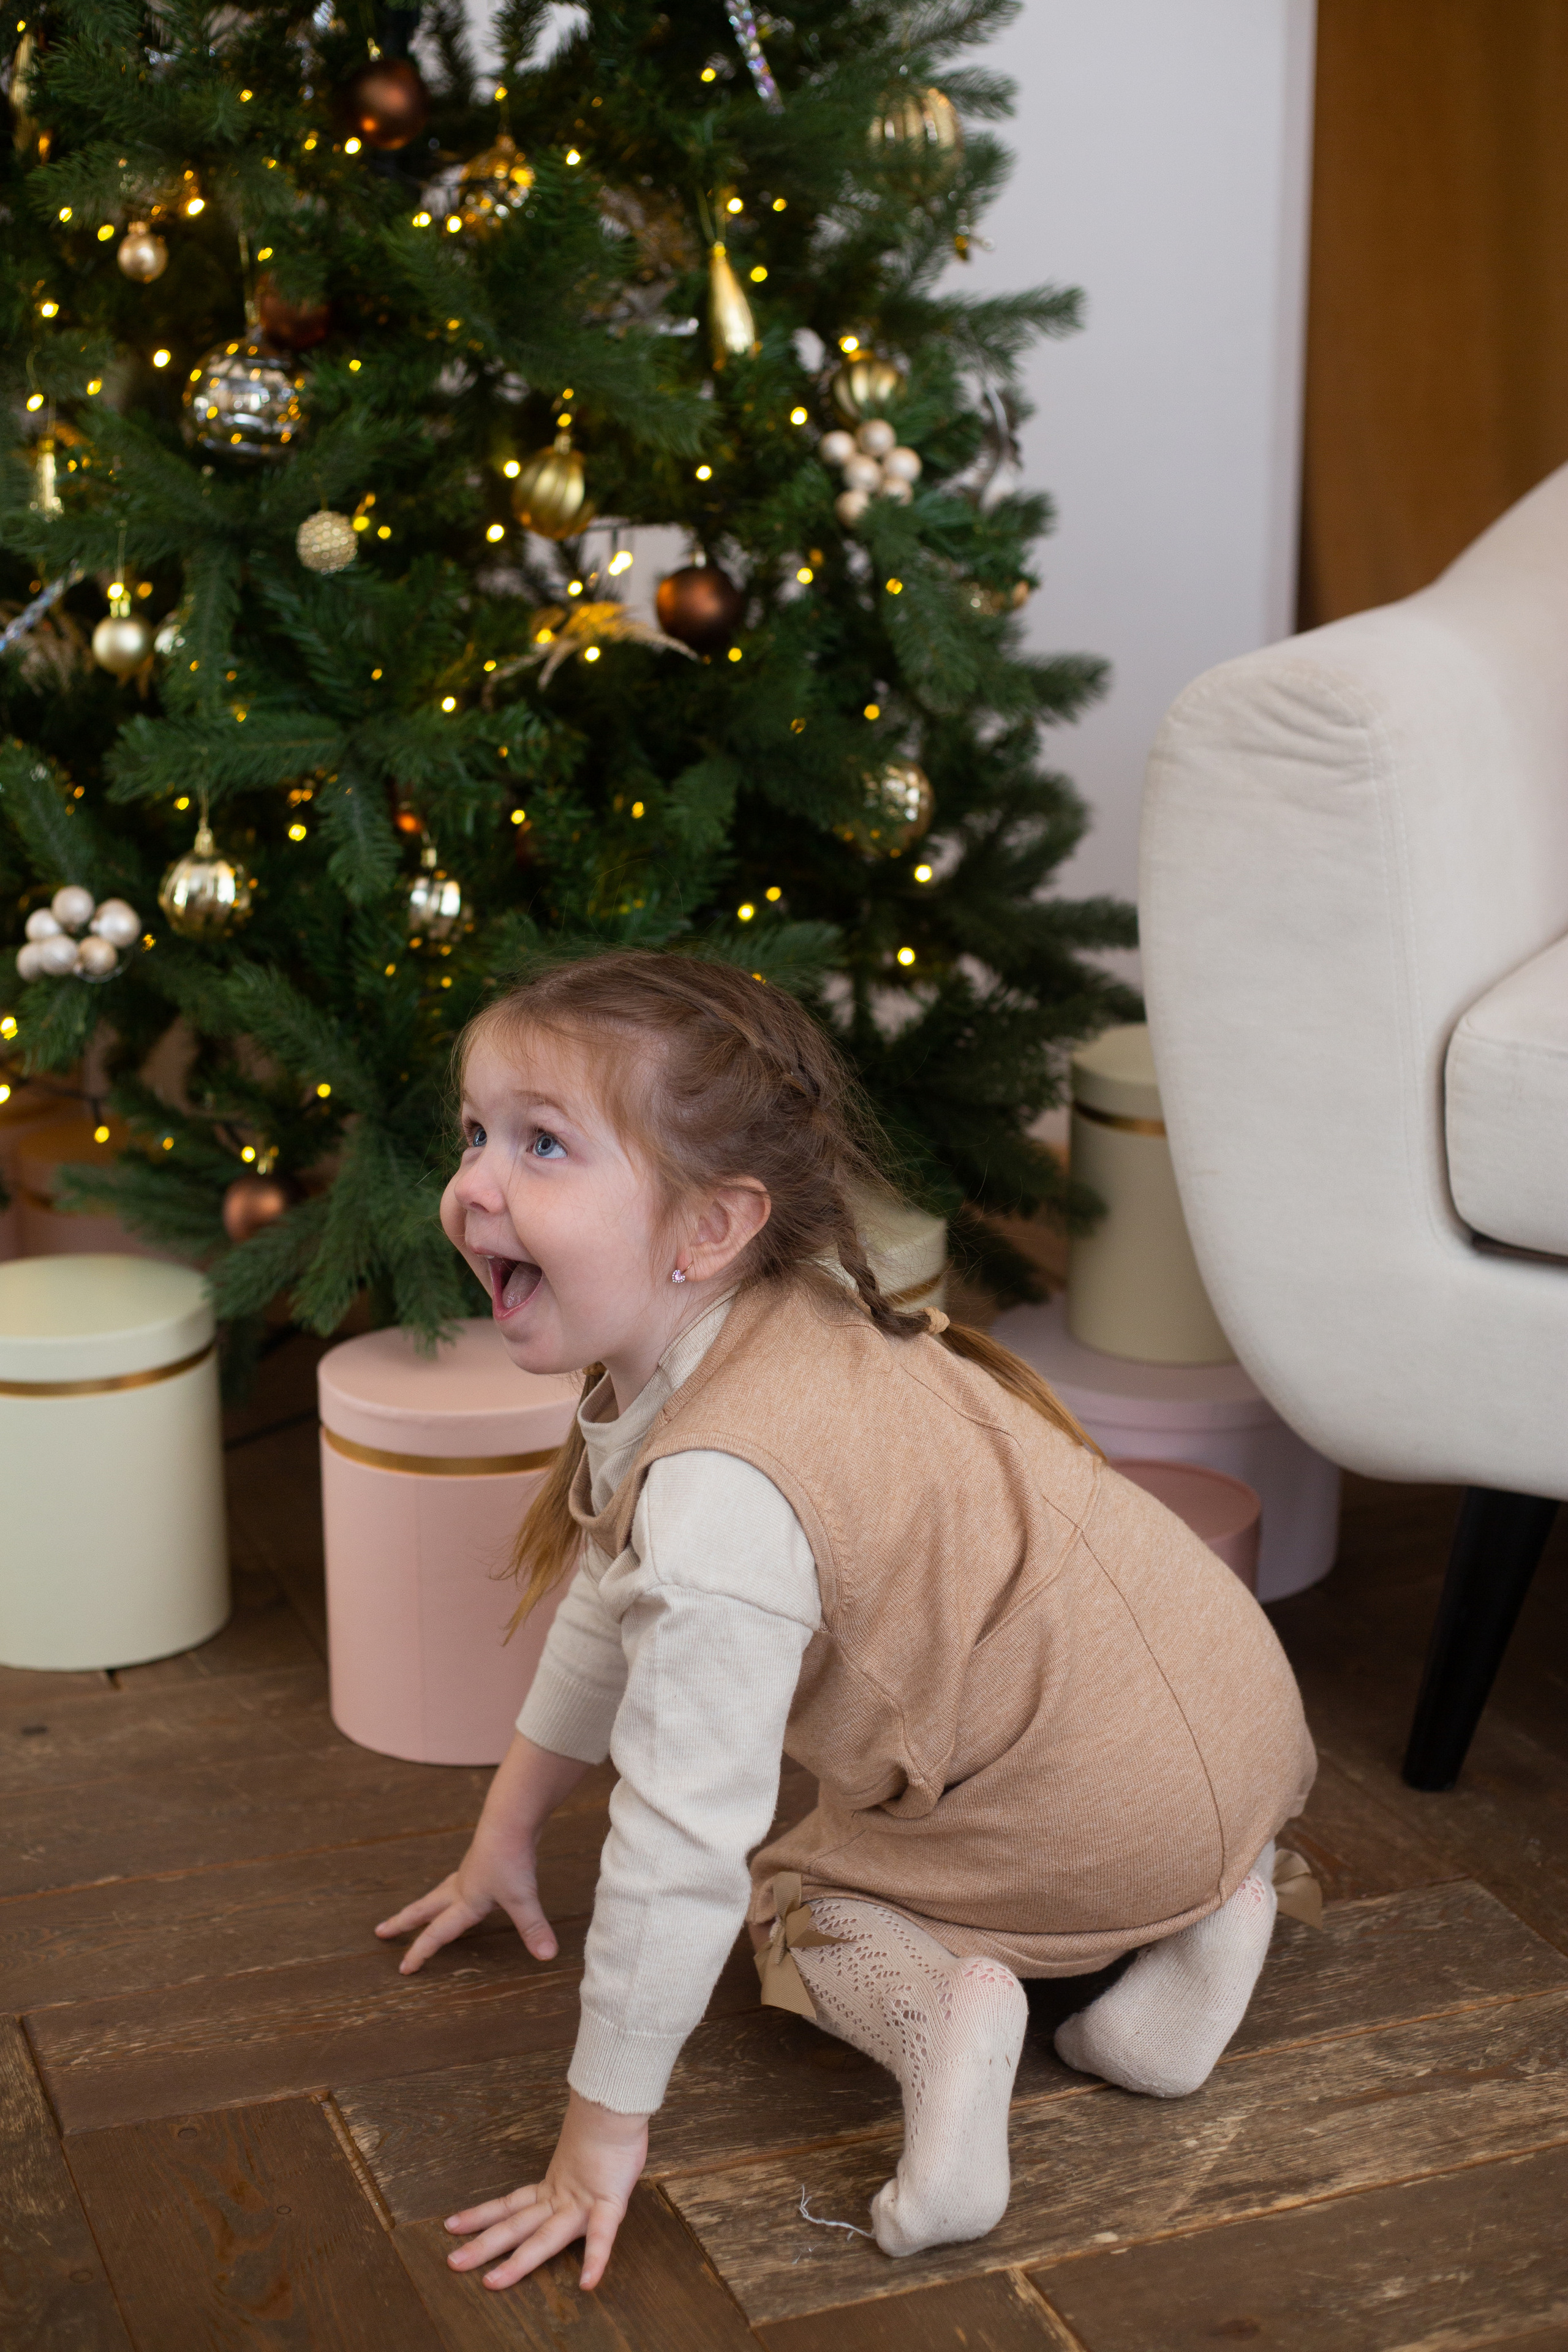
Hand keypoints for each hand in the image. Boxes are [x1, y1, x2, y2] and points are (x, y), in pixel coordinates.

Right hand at [374, 1835, 555, 1973]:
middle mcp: (462, 1887)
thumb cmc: (512, 1857)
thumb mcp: (523, 1897)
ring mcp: (471, 1871)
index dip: (420, 1951)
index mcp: (465, 1901)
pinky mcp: (483, 1859)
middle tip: (381, 1931)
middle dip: (403, 1922)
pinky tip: (463, 1888)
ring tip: (416, 1911)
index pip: (437, 1932)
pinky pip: (460, 1880)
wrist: (511, 1817)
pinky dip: (452, 1889)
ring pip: (440, 1892)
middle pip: (425, 1908)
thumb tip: (547, 1955)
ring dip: (425, 1904)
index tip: (403, 1969)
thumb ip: (533, 1927)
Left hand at [444, 2089, 648, 2290]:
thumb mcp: (579, 2154)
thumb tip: (565, 2167)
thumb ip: (570, 2169)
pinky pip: (602, 2235)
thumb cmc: (604, 2127)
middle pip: (516, 2226)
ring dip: (517, 2262)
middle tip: (452, 2263)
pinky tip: (587, 2282)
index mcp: (551, 2188)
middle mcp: (560, 2200)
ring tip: (491, 2283)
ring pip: (545, 2237)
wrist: (617, 2104)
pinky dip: (595, 2258)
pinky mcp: (610, 2203)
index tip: (451, 2225)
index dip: (479, 2216)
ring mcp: (582, 2204)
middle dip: (483, 2246)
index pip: (508, 2205)